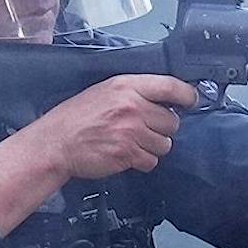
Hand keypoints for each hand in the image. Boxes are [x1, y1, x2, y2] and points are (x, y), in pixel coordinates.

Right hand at [28, 75, 198, 178]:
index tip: (192, 100)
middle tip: (142, 130)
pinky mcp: (128, 153)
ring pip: (165, 144)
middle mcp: (131, 106)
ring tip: (130, 142)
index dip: (187, 94)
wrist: (56, 142)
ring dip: (152, 147)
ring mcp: (131, 130)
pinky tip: (125, 154)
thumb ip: (134, 94)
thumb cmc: (77, 118)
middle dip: (161, 129)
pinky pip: (152, 161)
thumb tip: (165, 102)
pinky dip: (142, 161)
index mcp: (125, 86)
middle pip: (172, 121)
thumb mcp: (104, 92)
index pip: (169, 86)